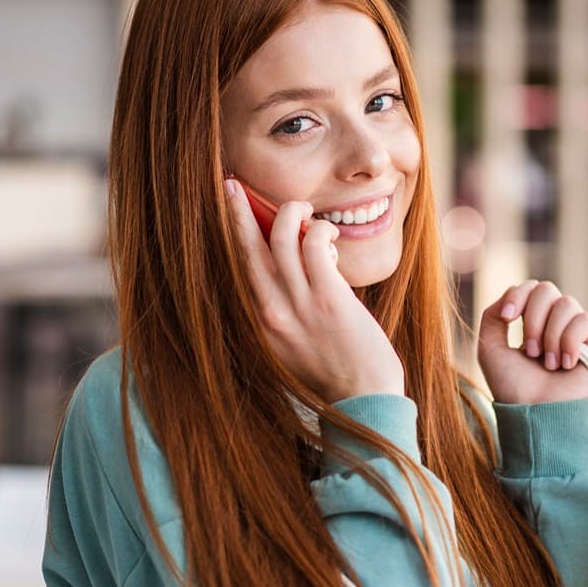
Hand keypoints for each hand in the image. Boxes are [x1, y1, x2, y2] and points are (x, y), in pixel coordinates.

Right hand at [225, 178, 404, 401]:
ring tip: (302, 207)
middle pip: (245, 248)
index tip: (224, 215)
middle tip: (231, 185)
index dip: (230, 238)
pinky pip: (314, 245)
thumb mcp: (289, 352)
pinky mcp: (328, 298)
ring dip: (290, 212)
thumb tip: (285, 282)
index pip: (236, 271)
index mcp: (257, 326)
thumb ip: (280, 320)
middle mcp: (269, 313)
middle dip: (237, 211)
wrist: (362, 401)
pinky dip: (319, 229)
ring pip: (281, 238)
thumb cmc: (334, 378)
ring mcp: (298, 304)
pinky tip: (328, 232)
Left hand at [477, 280, 587, 404]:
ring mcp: (579, 332)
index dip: (518, 296)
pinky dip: (570, 342)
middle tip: (531, 351)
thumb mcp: (490, 347)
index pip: (531, 288)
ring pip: (566, 304)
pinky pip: (584, 321)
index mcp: (535, 323)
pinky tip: (566, 365)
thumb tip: (512, 293)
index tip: (507, 318)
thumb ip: (492, 314)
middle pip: (547, 289)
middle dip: (534, 318)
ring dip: (550, 335)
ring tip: (548, 364)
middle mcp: (558, 324)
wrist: (537, 413)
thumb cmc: (513, 387)